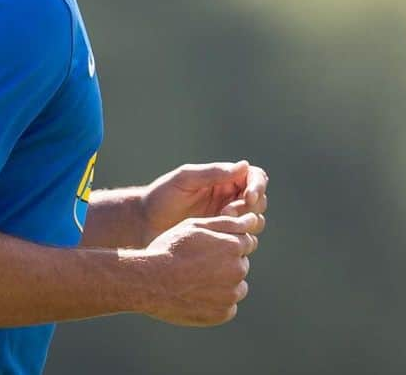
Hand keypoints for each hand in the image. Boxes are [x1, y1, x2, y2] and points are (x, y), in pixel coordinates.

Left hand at [143, 160, 267, 239]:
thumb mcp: (185, 179)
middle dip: (250, 206)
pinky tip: (220, 239)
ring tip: (221, 224)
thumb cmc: (162, 196)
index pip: (254, 177)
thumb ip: (213, 173)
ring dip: (246, 223)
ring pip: (255, 221)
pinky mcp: (222, 238)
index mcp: (222, 179)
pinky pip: (242, 238)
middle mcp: (229, 197)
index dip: (257, 186)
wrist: (146, 223)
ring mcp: (227, 219)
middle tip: (227, 213)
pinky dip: (239, 238)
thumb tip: (244, 165)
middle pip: (259, 201)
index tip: (249, 196)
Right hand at [144, 212, 260, 326]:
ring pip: (235, 285)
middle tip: (198, 262)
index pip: (245, 241)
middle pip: (240, 263)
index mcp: (233, 246)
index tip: (209, 245)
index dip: (226, 241)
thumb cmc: (172, 248)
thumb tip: (254, 219)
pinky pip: (227, 305)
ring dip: (223, 281)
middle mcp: (237, 270)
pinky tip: (196, 293)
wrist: (152, 281)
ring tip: (196, 278)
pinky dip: (217, 300)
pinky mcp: (224, 313)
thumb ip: (227, 222)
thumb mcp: (196, 226)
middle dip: (226, 261)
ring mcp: (231, 294)